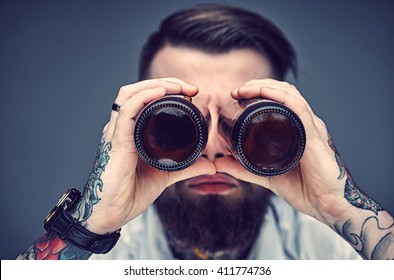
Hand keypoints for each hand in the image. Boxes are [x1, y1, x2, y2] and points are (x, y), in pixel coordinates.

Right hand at [76, 78, 214, 233]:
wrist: (110, 215)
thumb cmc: (129, 194)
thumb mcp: (165, 176)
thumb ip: (187, 168)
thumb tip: (211, 166)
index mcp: (129, 132)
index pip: (142, 99)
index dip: (165, 90)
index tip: (190, 93)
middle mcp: (119, 128)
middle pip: (136, 90)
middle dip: (164, 83)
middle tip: (189, 87)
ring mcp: (116, 133)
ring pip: (130, 94)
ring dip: (156, 85)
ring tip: (179, 87)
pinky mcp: (116, 143)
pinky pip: (127, 112)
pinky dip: (144, 97)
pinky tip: (161, 93)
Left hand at [214, 78, 347, 222]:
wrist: (329, 207)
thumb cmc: (306, 190)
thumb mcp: (267, 176)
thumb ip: (244, 169)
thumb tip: (219, 164)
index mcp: (298, 129)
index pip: (281, 99)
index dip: (259, 91)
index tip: (236, 95)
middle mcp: (307, 123)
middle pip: (284, 91)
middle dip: (259, 85)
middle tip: (237, 91)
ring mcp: (311, 127)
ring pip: (289, 94)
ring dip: (265, 86)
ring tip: (243, 90)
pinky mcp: (314, 136)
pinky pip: (298, 108)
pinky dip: (279, 96)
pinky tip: (262, 92)